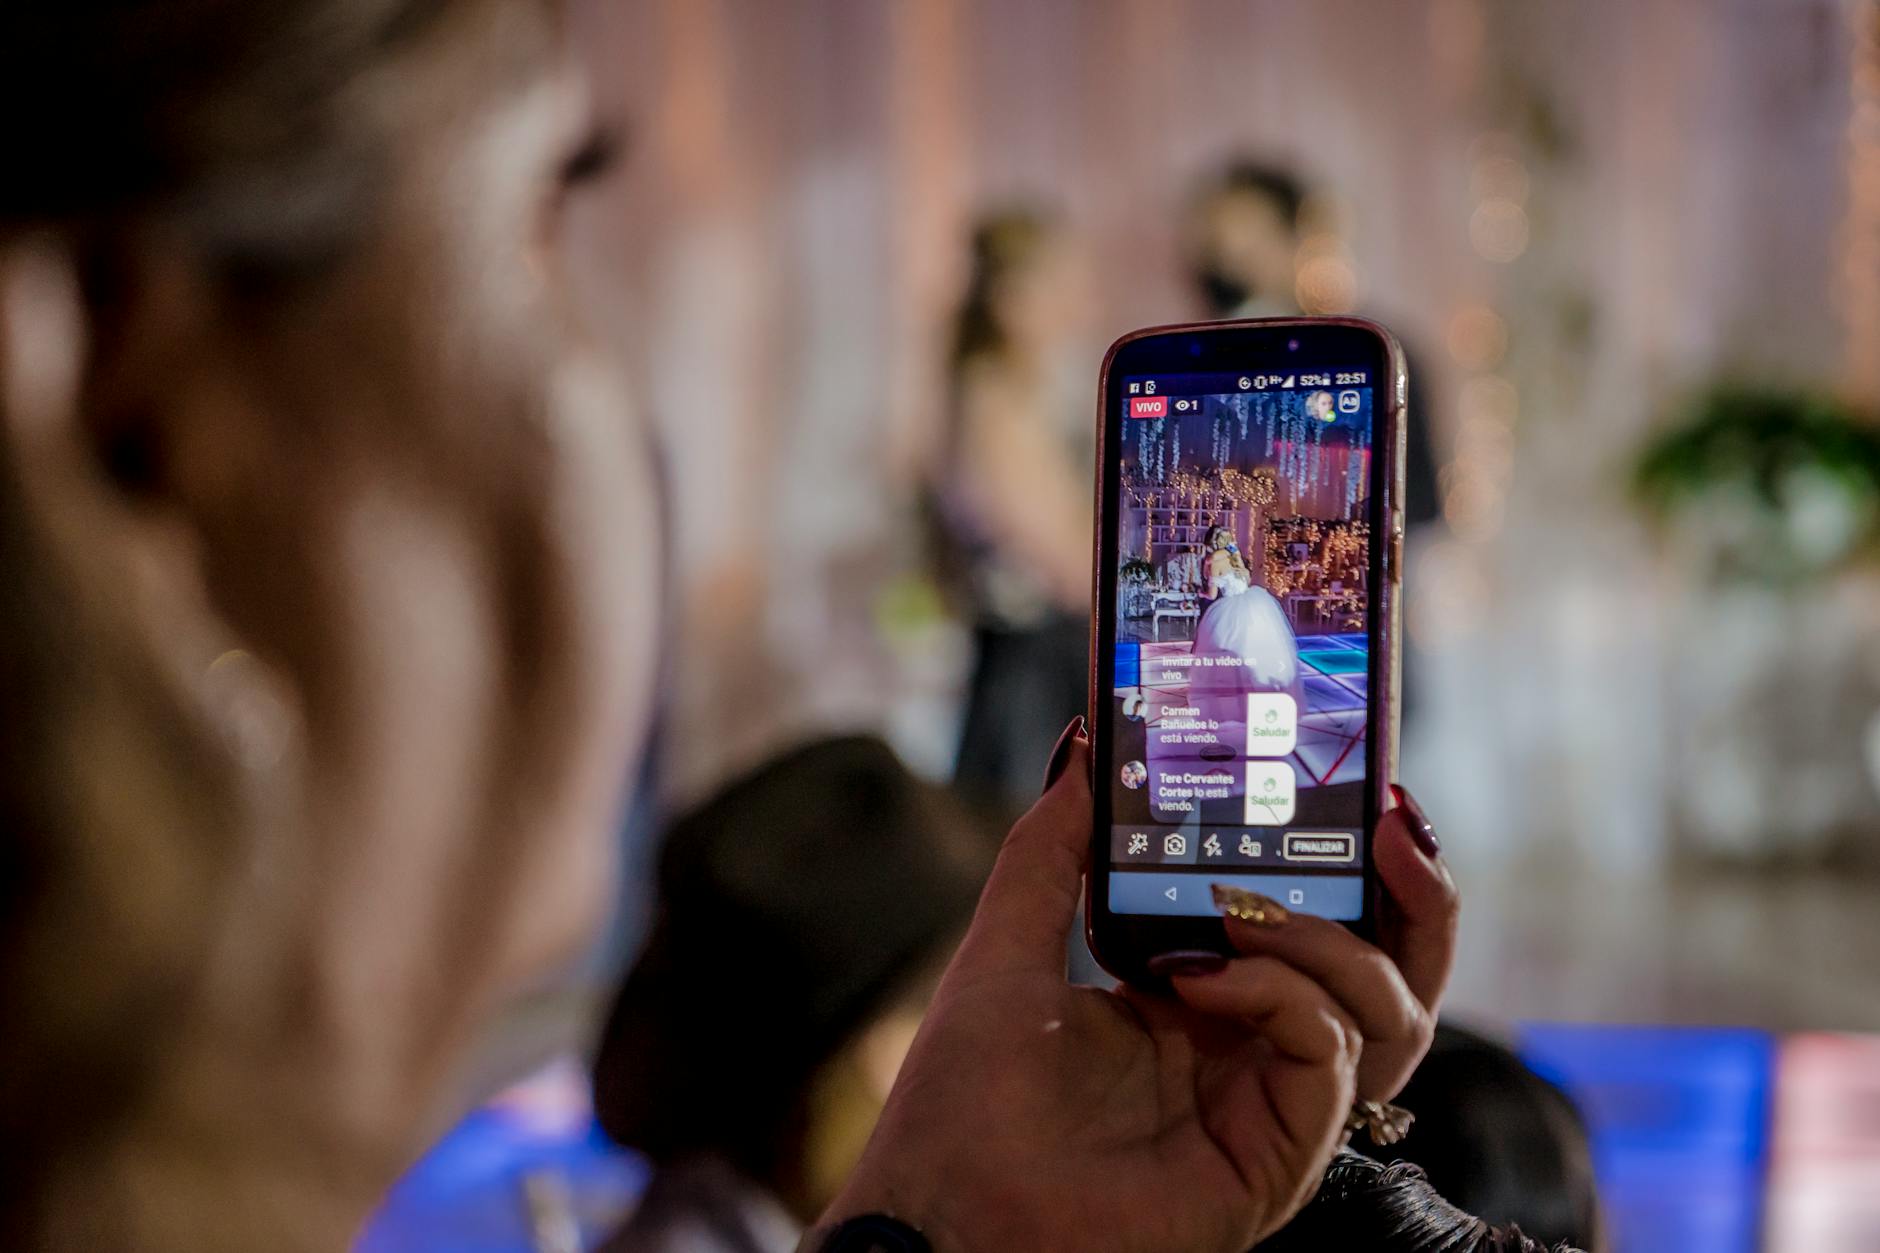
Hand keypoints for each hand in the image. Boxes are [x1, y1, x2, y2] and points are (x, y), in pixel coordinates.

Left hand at [814, 728, 1458, 1252]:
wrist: (939, 1208)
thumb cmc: (965, 1098)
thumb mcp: (1008, 945)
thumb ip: (1051, 849)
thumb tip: (1084, 746)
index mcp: (1204, 998)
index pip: (1319, 926)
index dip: (1353, 864)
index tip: (1361, 791)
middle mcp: (1251, 1050)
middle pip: (1388, 973)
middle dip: (1414, 897)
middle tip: (1387, 823)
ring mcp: (1268, 1105)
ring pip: (1383, 1013)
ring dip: (1327, 938)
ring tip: (1241, 911)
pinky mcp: (1274, 1157)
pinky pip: (1329, 1058)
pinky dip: (1284, 997)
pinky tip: (1206, 979)